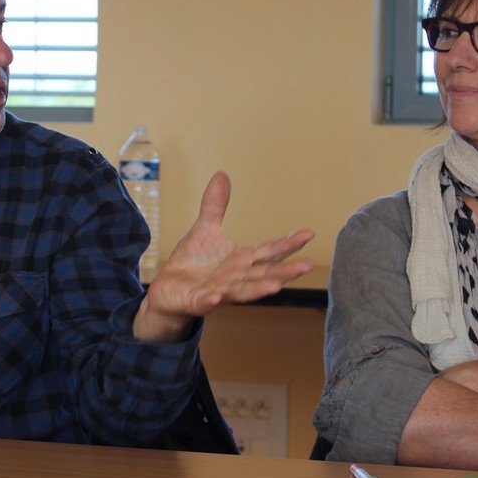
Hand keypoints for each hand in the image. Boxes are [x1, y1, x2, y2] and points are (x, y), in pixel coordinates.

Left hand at [133, 171, 313, 341]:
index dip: (288, 243)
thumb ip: (216, 205)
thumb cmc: (193, 262)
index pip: (269, 251)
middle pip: (264, 273)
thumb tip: (222, 174)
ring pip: (242, 291)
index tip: (308, 234)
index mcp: (241, 261)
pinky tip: (216, 297)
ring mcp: (218, 291)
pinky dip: (211, 301)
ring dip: (258, 289)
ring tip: (276, 286)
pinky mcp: (197, 301)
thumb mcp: (206, 229)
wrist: (169, 290)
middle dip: (285, 271)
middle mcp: (236, 278)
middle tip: (308, 266)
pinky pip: (205, 302)